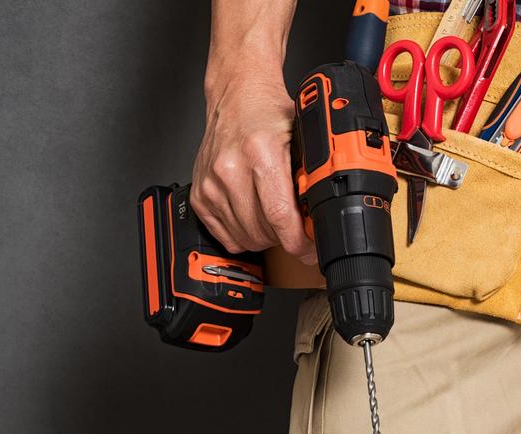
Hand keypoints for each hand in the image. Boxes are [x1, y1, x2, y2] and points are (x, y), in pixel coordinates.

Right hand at [190, 76, 316, 265]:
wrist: (235, 97)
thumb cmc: (266, 114)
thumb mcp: (301, 137)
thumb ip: (309, 176)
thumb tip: (320, 215)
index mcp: (259, 154)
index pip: (280, 216)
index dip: (299, 242)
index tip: (310, 249)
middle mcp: (229, 170)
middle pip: (262, 232)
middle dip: (285, 238)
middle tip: (296, 228)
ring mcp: (211, 185)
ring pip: (244, 238)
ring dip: (264, 238)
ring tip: (274, 219)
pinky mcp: (199, 195)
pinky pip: (224, 236)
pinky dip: (242, 235)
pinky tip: (253, 218)